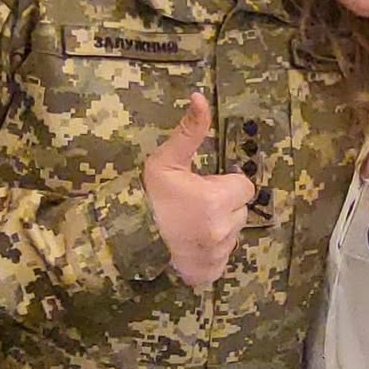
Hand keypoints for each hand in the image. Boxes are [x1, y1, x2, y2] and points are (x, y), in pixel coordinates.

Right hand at [143, 92, 254, 287]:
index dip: (224, 183)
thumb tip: (200, 96)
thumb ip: (189, 130)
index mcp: (216, 200)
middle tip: (193, 205)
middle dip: (223, 204)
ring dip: (218, 227)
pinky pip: (223, 257)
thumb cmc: (146, 196)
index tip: (202, 186)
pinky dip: (211, 251)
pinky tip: (190, 243)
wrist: (124, 239)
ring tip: (189, 224)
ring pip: (232, 233)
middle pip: (240, 210)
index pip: (244, 186)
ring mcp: (217, 254)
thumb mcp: (166, 160)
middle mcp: (222, 230)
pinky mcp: (211, 272)